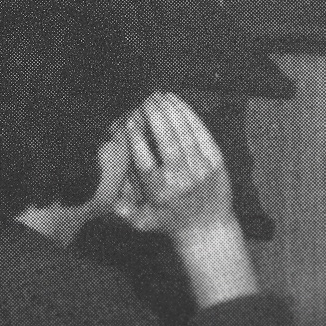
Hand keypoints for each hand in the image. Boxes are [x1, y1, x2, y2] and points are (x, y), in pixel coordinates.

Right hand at [110, 90, 235, 239]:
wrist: (209, 229)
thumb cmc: (171, 221)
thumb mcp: (143, 221)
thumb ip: (124, 209)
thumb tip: (109, 195)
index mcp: (160, 191)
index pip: (144, 159)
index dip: (135, 137)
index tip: (129, 120)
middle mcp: (181, 178)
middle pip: (166, 139)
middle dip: (154, 116)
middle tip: (144, 100)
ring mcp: (201, 168)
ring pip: (184, 132)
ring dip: (171, 110)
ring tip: (158, 96)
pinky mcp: (216, 160)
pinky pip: (201, 132)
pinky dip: (189, 115)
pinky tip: (177, 102)